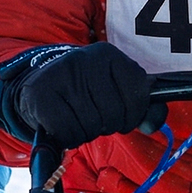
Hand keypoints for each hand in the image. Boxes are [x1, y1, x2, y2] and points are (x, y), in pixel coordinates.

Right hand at [6, 43, 156, 147]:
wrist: (40, 87)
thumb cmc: (85, 93)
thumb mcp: (116, 90)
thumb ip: (143, 106)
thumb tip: (151, 124)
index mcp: (109, 55)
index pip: (138, 94)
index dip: (132, 114)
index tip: (120, 113)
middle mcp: (85, 58)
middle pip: (114, 113)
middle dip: (108, 125)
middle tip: (95, 117)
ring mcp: (61, 74)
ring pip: (91, 125)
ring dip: (88, 132)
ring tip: (78, 119)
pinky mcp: (41, 94)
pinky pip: (68, 132)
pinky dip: (70, 137)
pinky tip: (64, 125)